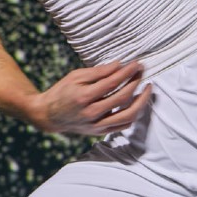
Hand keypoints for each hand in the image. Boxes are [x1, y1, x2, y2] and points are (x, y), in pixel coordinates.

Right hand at [30, 60, 152, 135]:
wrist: (50, 116)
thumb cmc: (62, 91)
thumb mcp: (76, 76)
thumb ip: (99, 72)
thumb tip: (120, 65)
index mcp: (84, 97)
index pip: (112, 83)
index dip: (127, 72)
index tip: (137, 63)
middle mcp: (91, 113)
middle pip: (122, 98)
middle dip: (135, 82)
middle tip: (142, 71)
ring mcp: (96, 125)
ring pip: (127, 116)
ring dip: (141, 101)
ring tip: (147, 89)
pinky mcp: (99, 132)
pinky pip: (122, 126)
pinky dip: (133, 114)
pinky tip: (137, 103)